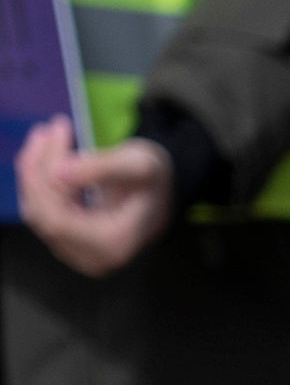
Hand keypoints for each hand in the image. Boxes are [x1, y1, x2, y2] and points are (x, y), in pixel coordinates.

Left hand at [14, 120, 175, 273]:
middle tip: (49, 127)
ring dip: (33, 170)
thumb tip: (57, 172)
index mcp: (112, 243)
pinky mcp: (66, 244)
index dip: (45, 179)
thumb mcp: (137, 164)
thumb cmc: (153, 179)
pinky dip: (37, 181)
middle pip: (43, 215)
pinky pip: (39, 213)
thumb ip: (101, 168)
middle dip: (37, 168)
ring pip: (36, 212)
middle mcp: (92, 258)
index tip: (55, 134)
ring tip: (46, 133)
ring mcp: (77, 254)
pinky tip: (45, 153)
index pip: (58, 219)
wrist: (160, 194)